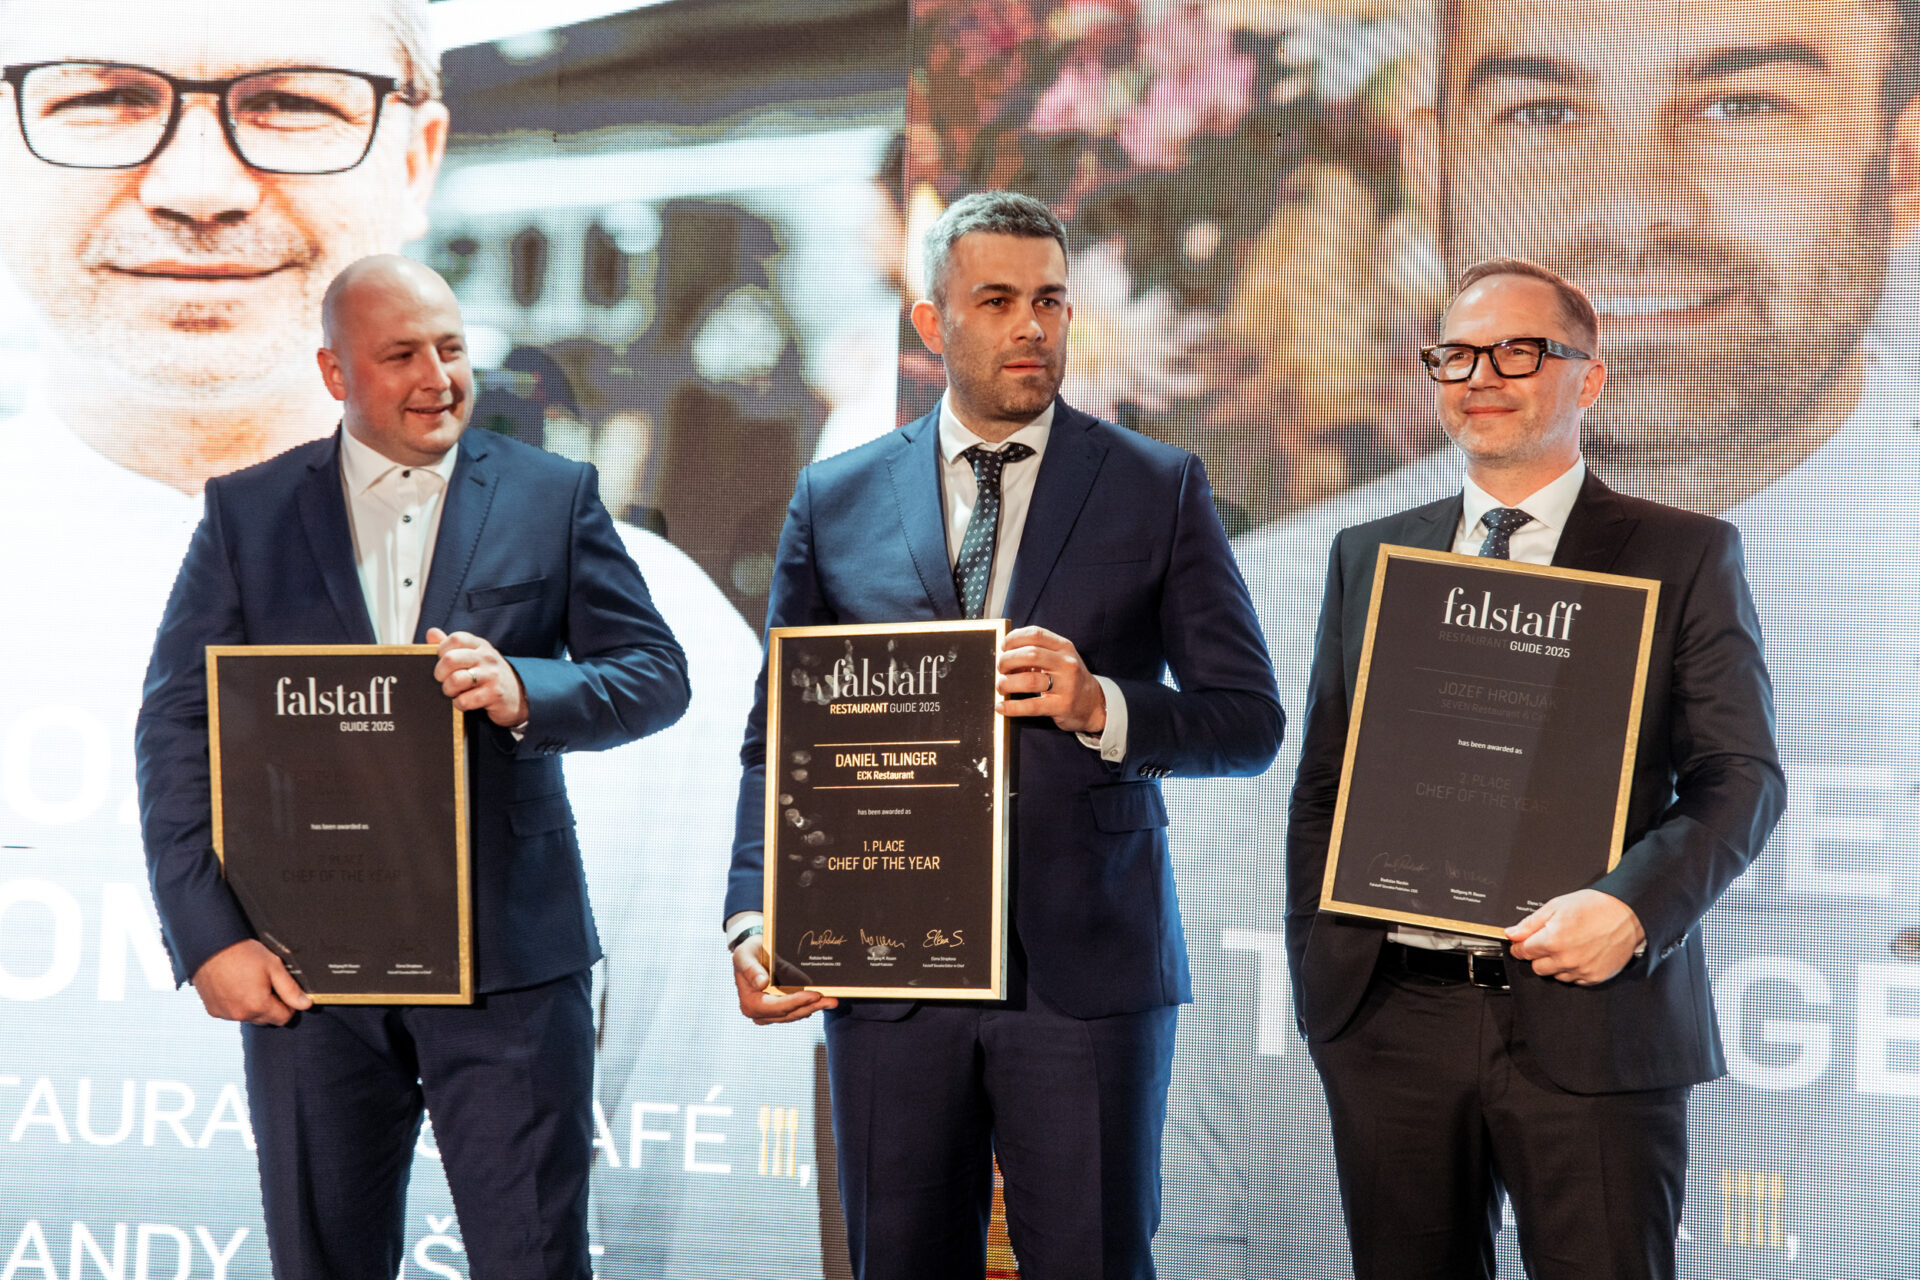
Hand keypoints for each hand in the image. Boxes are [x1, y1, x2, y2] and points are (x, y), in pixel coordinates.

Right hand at [192, 939, 312, 1024]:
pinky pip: (231, 1013)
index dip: (288, 1005)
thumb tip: (305, 1004)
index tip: (284, 992)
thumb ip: (290, 989)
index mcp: (258, 1005)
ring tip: (249, 982)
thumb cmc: (242, 953)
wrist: (210, 946)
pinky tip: (235, 987)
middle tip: (266, 983)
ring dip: (253, 1006)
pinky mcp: (213, 1010)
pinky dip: (236, 1004)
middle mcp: (240, 1014)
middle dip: (271, 1006)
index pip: (283, 1018)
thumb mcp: (273, 966)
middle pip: (266, 1019)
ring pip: (249, 1017)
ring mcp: (225, 1014)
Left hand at [427, 627, 526, 727]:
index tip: (442, 661)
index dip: (442, 650)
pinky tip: (465, 702)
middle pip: (450, 659)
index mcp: (480, 645)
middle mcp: (487, 657)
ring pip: (456, 680)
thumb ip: (451, 645)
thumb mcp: (473, 656)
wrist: (518, 695)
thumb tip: (431, 632)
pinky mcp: (495, 694)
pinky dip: (460, 704)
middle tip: (443, 680)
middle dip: (440, 673)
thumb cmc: (489, 675)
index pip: (455, 639)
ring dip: (448, 690)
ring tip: (453, 692)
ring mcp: (492, 675)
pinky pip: (465, 700)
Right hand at [732, 939, 836, 1025]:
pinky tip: (823, 1000)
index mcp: (750, 1003)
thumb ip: (751, 969)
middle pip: (789, 1014)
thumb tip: (762, 983)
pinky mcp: (779, 1010)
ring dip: (814, 1008)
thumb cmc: (748, 953)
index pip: (776, 1007)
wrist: (752, 954)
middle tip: (831, 1000)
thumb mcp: (744, 955)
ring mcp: (769, 1014)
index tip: (813, 995)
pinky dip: (810, 1006)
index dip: (796, 1002)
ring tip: (831, 1000)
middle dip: (811, 1007)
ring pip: (795, 1015)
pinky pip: (796, 1011)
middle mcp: (758, 1013)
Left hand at [996, 625, 1105, 733]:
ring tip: (1001, 687)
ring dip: (1007, 683)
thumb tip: (1005, 652)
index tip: (1003, 647)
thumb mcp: (1060, 658)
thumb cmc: (1069, 679)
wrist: (1094, 704)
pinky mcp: (1062, 706)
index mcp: (1064, 647)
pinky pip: (1032, 706)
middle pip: (1030, 654)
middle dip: (1007, 660)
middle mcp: (1067, 664)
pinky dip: (1012, 707)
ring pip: (1029, 680)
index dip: (1013, 638)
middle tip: (1001, 668)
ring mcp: (1066, 685)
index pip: (1035, 634)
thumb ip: (1038, 652)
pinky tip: (1002, 707)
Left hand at [1505, 889, 1644, 984]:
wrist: (1628, 913)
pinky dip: (1573, 970)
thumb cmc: (1595, 906)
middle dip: (1538, 955)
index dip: (1520, 946)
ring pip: (1555, 976)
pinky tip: (1580, 954)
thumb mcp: (1556, 906)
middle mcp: (1566, 959)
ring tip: (1569, 946)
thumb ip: (1530, 923)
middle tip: (1548, 941)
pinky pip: (1575, 980)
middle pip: (1537, 967)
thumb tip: (1512, 934)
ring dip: (1556, 964)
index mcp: (1553, 940)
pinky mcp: (1595, 977)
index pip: (1524, 952)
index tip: (1522, 943)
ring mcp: (1581, 970)